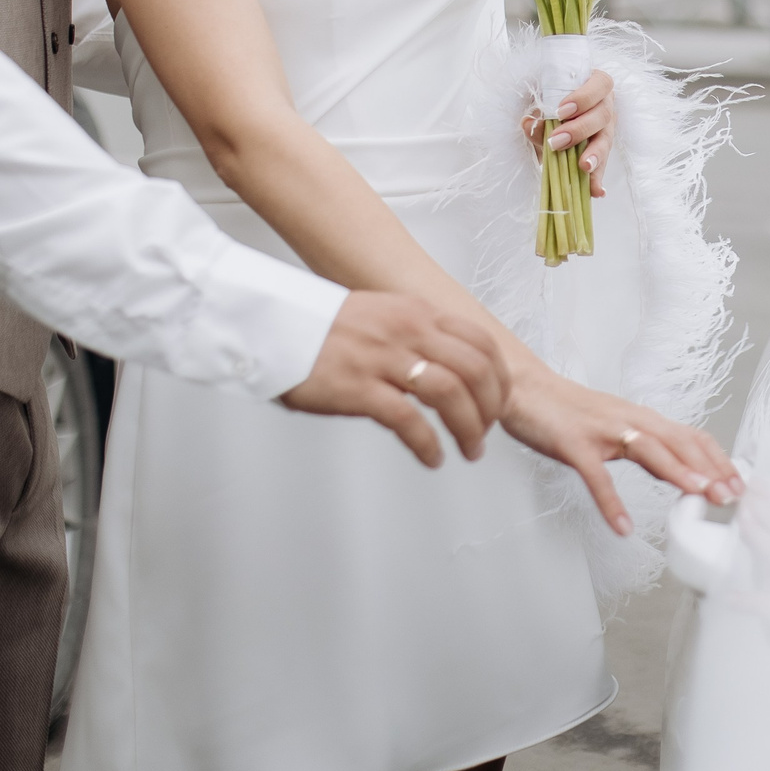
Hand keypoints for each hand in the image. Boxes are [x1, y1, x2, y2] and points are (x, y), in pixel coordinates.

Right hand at [279, 290, 509, 466]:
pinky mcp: (359, 387)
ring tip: (469, 449)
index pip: (481, 341)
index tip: (499, 401)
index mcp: (416, 312)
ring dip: (469, 428)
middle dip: (491, 407)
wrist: (270, 323)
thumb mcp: (381, 314)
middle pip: (475, 369)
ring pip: (451, 394)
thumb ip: (416, 334)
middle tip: (487, 432)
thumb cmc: (320, 326)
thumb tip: (448, 365)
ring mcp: (383, 358)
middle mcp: (407, 331)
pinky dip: (429, 444)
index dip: (499, 377)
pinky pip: (409, 420)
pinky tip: (433, 457)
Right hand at [502, 366, 742, 534]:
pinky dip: (611, 503)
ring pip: (648, 450)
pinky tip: (623, 527)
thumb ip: (644, 445)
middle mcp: (628, 420)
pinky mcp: (573, 443)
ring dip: (678, 473)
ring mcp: (601, 430)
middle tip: (732, 496)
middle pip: (679, 441)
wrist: (523, 388)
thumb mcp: (615, 426)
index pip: (690, 437)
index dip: (718, 460)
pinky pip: (596, 476)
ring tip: (699, 497)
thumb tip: (676, 470)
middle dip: (710, 469)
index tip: (739, 484)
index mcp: (640, 418)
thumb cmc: (567, 411)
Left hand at [524, 67, 617, 198]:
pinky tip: (596, 191)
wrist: (551, 109)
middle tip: (557, 141)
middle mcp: (605, 105)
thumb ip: (536, 110)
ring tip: (583, 167)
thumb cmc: (550, 95)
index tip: (562, 111)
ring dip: (594, 155)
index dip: (584, 97)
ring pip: (605, 141)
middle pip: (602, 115)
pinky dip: (597, 179)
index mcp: (595, 84)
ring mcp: (606, 128)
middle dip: (580, 129)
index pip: (599, 85)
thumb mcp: (541, 98)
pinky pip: (602, 165)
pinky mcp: (601, 150)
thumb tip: (529, 124)